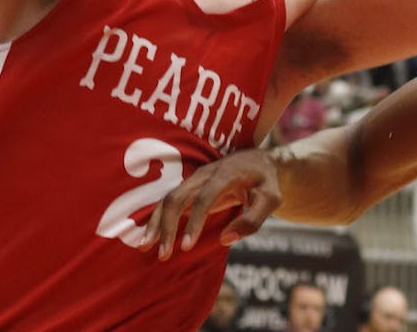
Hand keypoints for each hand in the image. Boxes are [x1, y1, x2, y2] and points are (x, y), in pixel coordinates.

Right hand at [139, 147, 280, 259]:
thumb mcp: (271, 199)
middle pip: (179, 196)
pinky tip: (149, 236)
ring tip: (146, 247)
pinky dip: (156, 217)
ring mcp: (195, 178)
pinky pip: (169, 199)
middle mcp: (206, 174)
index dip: (194, 222)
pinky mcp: (191, 186)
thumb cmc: (266, 182)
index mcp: (226, 174)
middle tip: (163, 254)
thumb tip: (225, 239)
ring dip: (156, 221)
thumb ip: (252, 220)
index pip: (205, 198)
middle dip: (167, 224)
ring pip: (169, 197)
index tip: (187, 247)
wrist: (260, 161)